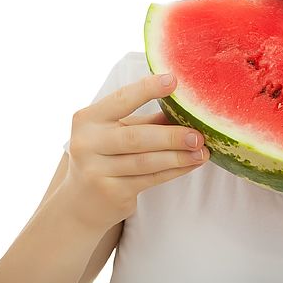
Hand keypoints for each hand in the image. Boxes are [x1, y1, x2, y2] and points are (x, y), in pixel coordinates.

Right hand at [62, 73, 208, 231]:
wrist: (80, 203)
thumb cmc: (106, 156)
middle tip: (199, 134)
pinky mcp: (111, 193)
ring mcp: (96, 170)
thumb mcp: (118, 132)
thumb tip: (186, 105)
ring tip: (202, 151)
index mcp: (88, 119)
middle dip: (171, 136)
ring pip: (146, 161)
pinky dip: (174, 170)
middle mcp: (87, 143)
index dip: (147, 89)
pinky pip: (150, 179)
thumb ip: (147, 120)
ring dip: (179, 156)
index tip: (174, 80)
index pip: (121, 100)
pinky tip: (191, 164)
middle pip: (136, 137)